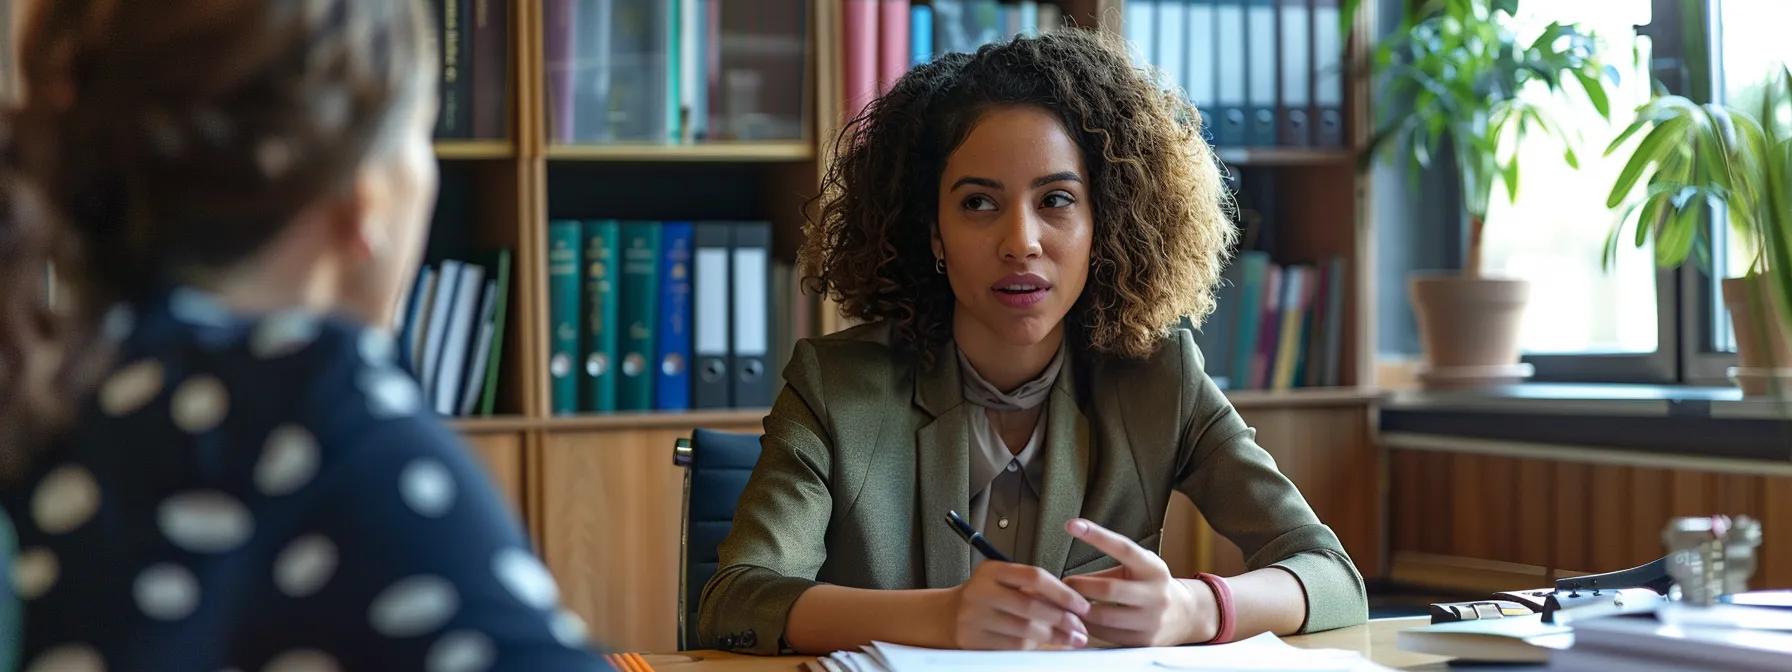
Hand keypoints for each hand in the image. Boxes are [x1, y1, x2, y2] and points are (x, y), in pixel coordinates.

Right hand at [948, 560, 1091, 649]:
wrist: (947, 615)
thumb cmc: (984, 597)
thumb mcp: (1002, 581)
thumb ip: (1032, 588)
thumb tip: (1072, 605)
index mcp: (992, 570)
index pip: (1034, 577)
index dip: (1063, 593)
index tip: (1081, 605)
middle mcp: (981, 591)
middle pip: (1031, 606)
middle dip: (1062, 620)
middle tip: (1080, 628)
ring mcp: (974, 617)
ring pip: (1023, 631)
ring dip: (1052, 637)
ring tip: (1069, 639)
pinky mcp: (973, 640)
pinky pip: (1011, 647)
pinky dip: (1033, 648)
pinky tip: (1045, 646)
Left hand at [1062, 518, 1216, 646]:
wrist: (1185, 615)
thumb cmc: (1150, 584)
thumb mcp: (1138, 569)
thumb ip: (1108, 570)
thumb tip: (1067, 580)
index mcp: (1152, 567)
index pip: (1123, 547)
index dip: (1096, 536)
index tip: (1072, 524)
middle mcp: (1155, 593)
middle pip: (1108, 589)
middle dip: (1080, 586)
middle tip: (1064, 583)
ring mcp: (1152, 619)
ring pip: (1104, 616)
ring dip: (1079, 609)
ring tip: (1068, 603)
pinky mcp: (1144, 640)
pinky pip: (1107, 635)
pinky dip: (1088, 626)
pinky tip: (1080, 620)